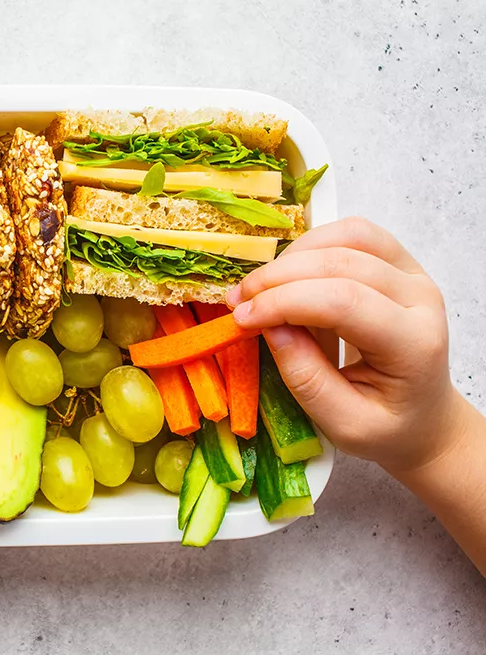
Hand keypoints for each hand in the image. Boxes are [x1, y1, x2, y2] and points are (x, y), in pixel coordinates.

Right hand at [227, 217, 458, 471]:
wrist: (423, 419)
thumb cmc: (385, 426)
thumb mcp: (343, 423)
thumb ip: (306, 378)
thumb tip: (268, 327)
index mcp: (414, 344)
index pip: (344, 302)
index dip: (283, 303)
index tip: (241, 319)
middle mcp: (421, 299)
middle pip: (343, 263)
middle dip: (278, 278)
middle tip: (237, 302)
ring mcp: (414, 274)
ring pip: (349, 236)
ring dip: (293, 256)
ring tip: (259, 289)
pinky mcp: (399, 263)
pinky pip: (352, 234)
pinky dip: (310, 246)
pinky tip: (287, 275)